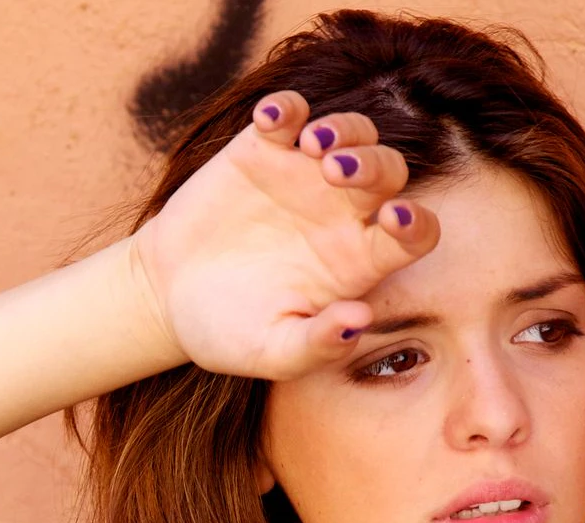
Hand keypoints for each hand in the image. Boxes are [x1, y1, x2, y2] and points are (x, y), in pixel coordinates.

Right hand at [124, 89, 440, 379]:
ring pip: (351, 132)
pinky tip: (270, 120)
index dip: (416, 224)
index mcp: (358, 261)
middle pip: (389, 170)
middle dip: (373, 163)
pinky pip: (289, 114)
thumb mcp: (270, 352)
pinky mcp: (262, 150)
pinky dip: (286, 108)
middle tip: (336, 172)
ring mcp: (304, 176)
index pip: (414, 235)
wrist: (168, 298)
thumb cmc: (228, 332)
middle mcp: (343, 213)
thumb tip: (358, 323)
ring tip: (311, 144)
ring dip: (341, 128)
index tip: (392, 221)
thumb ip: (317, 344)